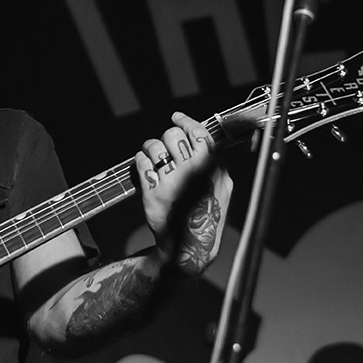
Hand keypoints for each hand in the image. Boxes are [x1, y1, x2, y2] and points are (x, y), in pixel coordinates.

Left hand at [136, 112, 232, 274]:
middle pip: (174, 136)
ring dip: (150, 148)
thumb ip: (215, 163)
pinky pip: (141, 163)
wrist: (191, 245)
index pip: (199, 134)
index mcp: (213, 169)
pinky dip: (140, 161)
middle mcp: (193, 173)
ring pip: (154, 146)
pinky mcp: (154, 194)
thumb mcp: (222, 187)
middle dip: (167, 137)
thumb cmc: (205, 214)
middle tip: (165, 147)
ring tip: (152, 156)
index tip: (176, 117)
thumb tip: (201, 138)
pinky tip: (145, 168)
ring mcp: (173, 183)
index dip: (185, 122)